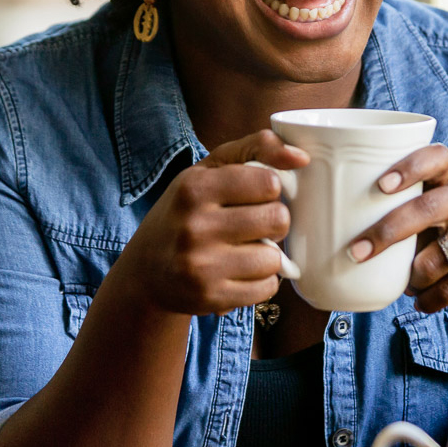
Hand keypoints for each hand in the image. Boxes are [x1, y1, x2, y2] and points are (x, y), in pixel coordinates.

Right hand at [116, 131, 307, 314]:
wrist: (146, 270)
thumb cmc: (187, 210)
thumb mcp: (210, 169)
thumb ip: (256, 148)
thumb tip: (301, 157)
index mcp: (195, 188)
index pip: (269, 182)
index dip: (270, 189)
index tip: (255, 196)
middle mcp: (195, 226)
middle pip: (278, 219)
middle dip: (273, 221)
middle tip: (254, 224)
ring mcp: (201, 266)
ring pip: (274, 259)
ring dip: (268, 255)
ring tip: (245, 250)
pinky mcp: (210, 298)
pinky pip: (267, 289)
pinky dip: (262, 281)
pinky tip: (241, 273)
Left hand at [351, 144, 447, 312]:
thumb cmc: (444, 235)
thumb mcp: (429, 212)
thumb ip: (398, 208)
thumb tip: (328, 226)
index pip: (435, 157)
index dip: (409, 167)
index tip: (381, 185)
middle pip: (426, 209)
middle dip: (385, 233)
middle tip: (355, 252)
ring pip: (432, 260)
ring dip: (412, 278)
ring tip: (410, 281)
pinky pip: (446, 289)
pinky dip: (426, 300)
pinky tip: (422, 300)